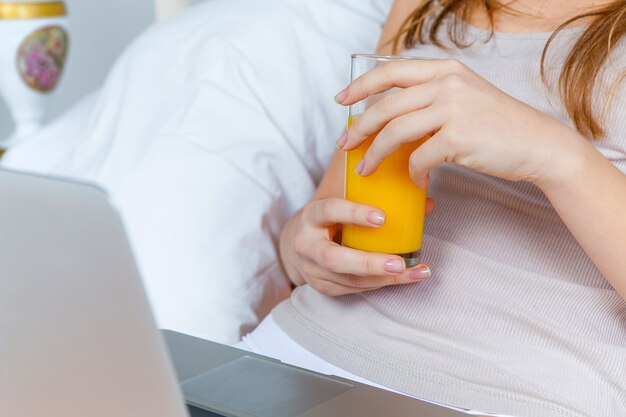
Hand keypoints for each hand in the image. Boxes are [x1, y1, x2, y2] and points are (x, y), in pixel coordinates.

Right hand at [279, 198, 432, 295]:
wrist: (297, 244)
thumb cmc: (329, 219)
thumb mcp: (340, 202)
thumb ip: (374, 198)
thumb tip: (426, 202)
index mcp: (311, 217)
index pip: (329, 211)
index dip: (354, 214)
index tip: (382, 218)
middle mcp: (307, 246)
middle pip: (334, 259)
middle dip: (369, 263)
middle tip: (399, 263)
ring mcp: (313, 270)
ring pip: (349, 280)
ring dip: (385, 278)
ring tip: (416, 272)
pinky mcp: (324, 287)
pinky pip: (355, 289)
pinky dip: (382, 283)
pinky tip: (405, 277)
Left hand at [335, 59, 574, 188]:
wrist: (538, 145)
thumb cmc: (498, 127)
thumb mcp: (464, 99)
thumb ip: (430, 101)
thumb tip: (390, 120)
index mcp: (445, 70)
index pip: (391, 71)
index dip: (361, 86)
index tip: (342, 101)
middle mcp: (447, 83)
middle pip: (386, 105)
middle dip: (359, 129)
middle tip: (345, 146)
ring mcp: (453, 108)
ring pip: (395, 132)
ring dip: (375, 155)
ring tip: (367, 170)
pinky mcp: (458, 137)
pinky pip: (418, 158)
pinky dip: (413, 173)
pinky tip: (417, 182)